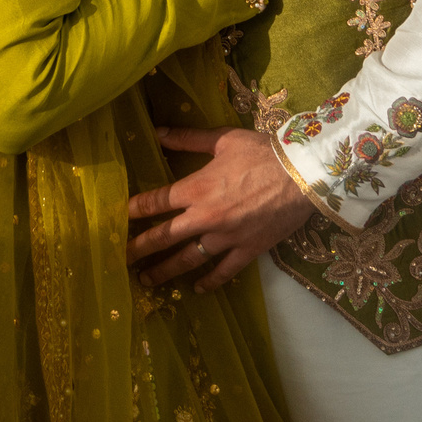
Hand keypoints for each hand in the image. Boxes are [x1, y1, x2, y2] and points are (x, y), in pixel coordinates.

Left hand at [125, 126, 317, 292]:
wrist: (304, 174)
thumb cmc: (263, 152)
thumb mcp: (223, 140)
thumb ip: (188, 138)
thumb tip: (158, 132)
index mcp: (196, 188)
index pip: (155, 202)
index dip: (134, 210)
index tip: (118, 218)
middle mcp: (205, 217)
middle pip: (164, 236)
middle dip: (140, 248)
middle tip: (120, 258)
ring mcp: (226, 237)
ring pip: (188, 260)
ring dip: (165, 270)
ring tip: (147, 280)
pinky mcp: (248, 250)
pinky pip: (224, 271)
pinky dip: (209, 282)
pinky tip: (197, 289)